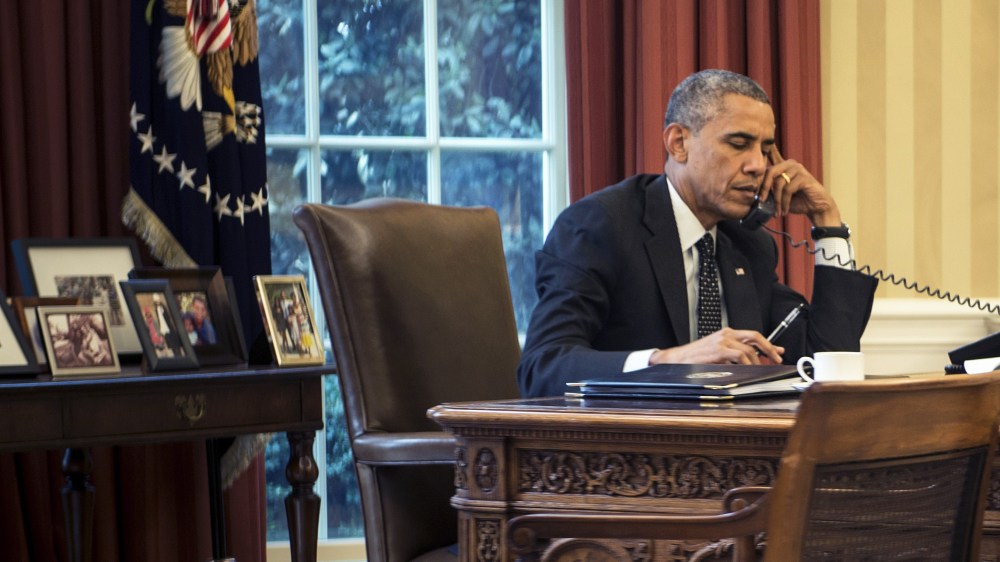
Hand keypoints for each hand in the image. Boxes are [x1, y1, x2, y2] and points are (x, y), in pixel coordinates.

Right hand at [647, 327, 783, 365]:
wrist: (676, 359)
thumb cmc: (695, 358)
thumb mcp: (717, 353)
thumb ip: (734, 355)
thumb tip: (751, 361)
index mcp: (726, 333)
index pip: (752, 335)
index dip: (768, 343)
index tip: (778, 350)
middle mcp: (726, 334)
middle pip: (755, 337)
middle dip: (769, 349)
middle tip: (777, 358)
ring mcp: (722, 341)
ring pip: (749, 349)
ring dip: (758, 361)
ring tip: (760, 369)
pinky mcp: (718, 350)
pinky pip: (739, 356)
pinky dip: (747, 363)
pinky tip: (748, 369)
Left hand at [761, 146, 841, 226]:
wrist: (816, 207)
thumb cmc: (797, 201)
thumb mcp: (780, 195)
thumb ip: (770, 191)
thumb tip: (755, 194)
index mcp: (783, 166)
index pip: (768, 167)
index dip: (761, 179)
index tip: (759, 192)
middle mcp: (791, 164)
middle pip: (771, 172)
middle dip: (765, 188)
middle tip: (762, 201)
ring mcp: (798, 169)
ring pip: (779, 183)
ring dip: (777, 200)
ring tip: (778, 211)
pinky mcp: (805, 177)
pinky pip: (788, 189)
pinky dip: (785, 202)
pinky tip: (785, 210)